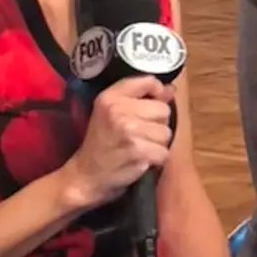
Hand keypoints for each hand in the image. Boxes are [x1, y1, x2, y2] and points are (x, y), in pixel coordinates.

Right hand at [63, 77, 172, 209]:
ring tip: (140, 147)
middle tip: (139, 134)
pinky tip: (142, 159)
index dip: (158, 93)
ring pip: (166, 133)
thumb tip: (170, 89)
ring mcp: (128, 130)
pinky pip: (164, 152)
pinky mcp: (137, 150)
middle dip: (157, 124)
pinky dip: (157, 159)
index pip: (149, 81)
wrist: (85, 175)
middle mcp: (118, 110)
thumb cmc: (102, 143)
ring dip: (157, 144)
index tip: (151, 107)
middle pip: (163, 109)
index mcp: (111, 96)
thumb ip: (142, 98)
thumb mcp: (113, 113)